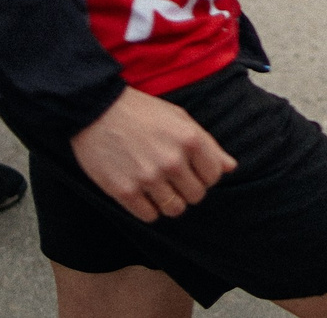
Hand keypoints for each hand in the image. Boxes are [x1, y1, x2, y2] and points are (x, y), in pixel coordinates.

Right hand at [70, 88, 234, 221]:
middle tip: (173, 179)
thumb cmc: (141, 112)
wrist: (96, 109)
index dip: (205, 175)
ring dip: (170, 202)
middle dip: (188, 189)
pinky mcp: (125, 191)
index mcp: (190, 139)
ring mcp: (148, 178)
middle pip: (196, 196)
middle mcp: (172, 160)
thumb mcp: (180, 119)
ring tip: (158, 187)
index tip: (192, 170)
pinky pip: (149, 216)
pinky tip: (142, 193)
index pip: (214, 176)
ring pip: (175, 210)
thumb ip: (208, 145)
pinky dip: (149, 209)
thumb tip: (230, 167)